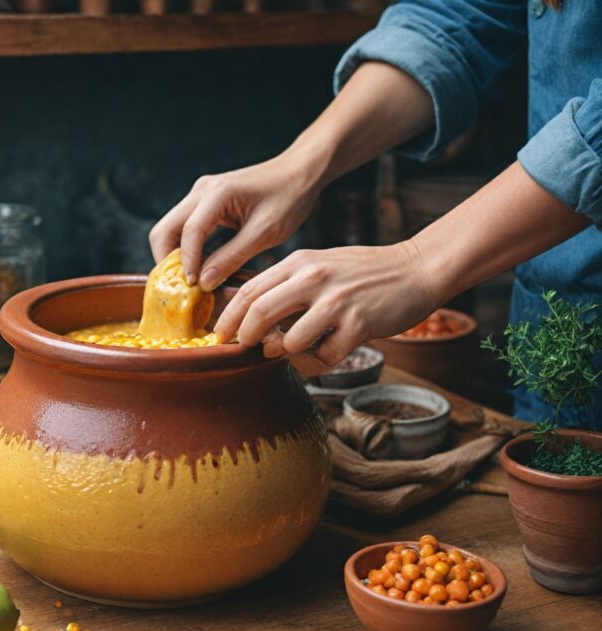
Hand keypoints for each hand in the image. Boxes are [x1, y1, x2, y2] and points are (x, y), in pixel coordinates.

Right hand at [148, 152, 323, 290]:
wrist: (299, 172)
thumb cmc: (289, 198)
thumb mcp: (265, 233)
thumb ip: (232, 257)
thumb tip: (203, 283)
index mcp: (218, 193)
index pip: (189, 232)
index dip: (187, 263)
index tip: (193, 288)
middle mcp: (201, 190)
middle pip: (164, 230)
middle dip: (167, 261)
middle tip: (182, 289)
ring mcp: (200, 194)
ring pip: (170, 229)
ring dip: (174, 256)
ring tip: (191, 282)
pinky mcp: (205, 201)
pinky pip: (184, 228)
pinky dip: (186, 249)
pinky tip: (200, 268)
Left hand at [214, 242, 438, 365]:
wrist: (416, 269)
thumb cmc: (363, 273)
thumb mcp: (319, 265)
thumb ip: (287, 284)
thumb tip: (246, 311)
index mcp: (300, 262)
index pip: (249, 290)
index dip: (228, 317)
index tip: (220, 335)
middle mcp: (314, 278)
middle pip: (259, 312)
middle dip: (245, 337)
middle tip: (244, 349)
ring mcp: (337, 302)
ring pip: (289, 340)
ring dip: (284, 352)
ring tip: (290, 350)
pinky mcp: (359, 324)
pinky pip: (324, 356)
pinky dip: (317, 362)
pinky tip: (324, 352)